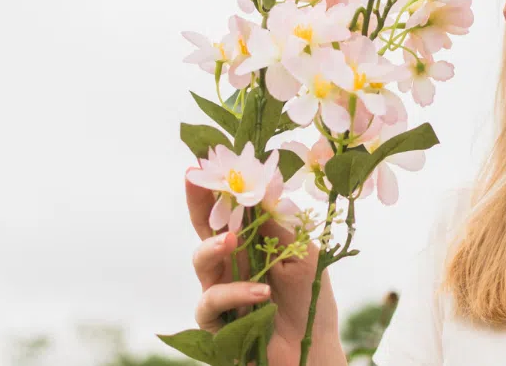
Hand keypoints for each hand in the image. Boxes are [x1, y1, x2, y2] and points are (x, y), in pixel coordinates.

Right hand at [186, 171, 343, 364]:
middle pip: (204, 226)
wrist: (311, 350)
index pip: (230, 207)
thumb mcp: (302, 253)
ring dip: (213, 247)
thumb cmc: (308, 300)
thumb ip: (278, 224)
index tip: (207, 159)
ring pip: (199, 261)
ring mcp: (219, 290)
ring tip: (232, 240)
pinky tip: (261, 293)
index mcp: (251, 242)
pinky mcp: (215, 321)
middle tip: (194, 177)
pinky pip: (212, 301)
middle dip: (198, 200)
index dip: (218, 185)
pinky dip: (236, 293)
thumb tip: (261, 182)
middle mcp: (230, 262)